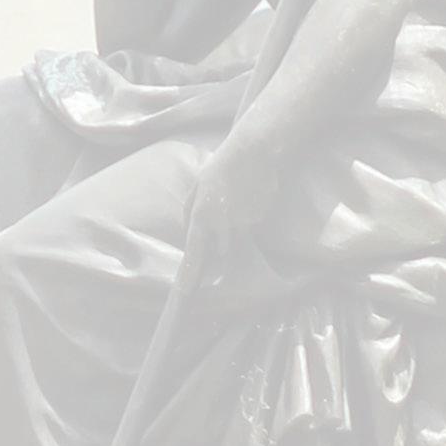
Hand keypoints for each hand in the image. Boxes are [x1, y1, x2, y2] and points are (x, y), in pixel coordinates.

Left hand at [183, 134, 281, 286]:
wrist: (252, 153)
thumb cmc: (220, 170)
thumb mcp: (196, 188)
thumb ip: (190, 213)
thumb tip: (190, 235)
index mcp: (201, 216)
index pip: (195, 253)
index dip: (190, 274)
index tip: (185, 292)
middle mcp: (222, 225)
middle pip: (220, 252)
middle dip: (220, 247)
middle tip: (222, 225)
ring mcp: (243, 224)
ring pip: (237, 242)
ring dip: (235, 231)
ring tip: (236, 204)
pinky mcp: (260, 220)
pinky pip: (251, 228)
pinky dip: (248, 219)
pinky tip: (247, 199)